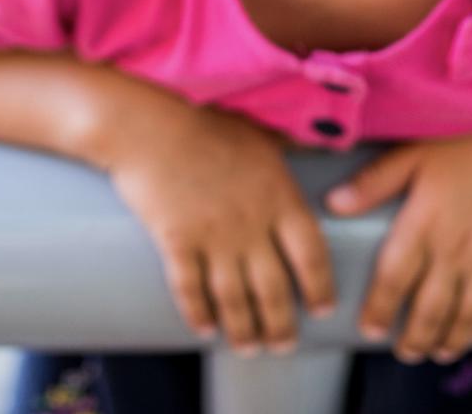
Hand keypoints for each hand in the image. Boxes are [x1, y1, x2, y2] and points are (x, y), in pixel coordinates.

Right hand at [103, 102, 337, 354]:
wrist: (149, 125)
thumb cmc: (206, 123)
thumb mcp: (261, 135)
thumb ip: (291, 150)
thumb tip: (320, 146)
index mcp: (279, 196)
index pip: (312, 255)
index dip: (319, 287)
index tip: (322, 309)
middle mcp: (251, 223)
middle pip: (274, 288)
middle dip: (280, 324)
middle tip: (282, 345)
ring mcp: (213, 236)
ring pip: (235, 298)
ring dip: (243, 329)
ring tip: (248, 348)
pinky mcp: (176, 242)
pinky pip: (190, 289)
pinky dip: (198, 313)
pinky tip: (204, 330)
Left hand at [324, 113, 471, 364]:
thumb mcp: (417, 150)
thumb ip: (375, 181)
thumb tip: (333, 204)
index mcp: (424, 222)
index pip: (393, 280)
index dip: (379, 309)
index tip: (369, 330)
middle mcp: (456, 249)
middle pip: (430, 309)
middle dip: (415, 338)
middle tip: (405, 352)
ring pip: (468, 315)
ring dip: (451, 340)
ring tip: (439, 353)